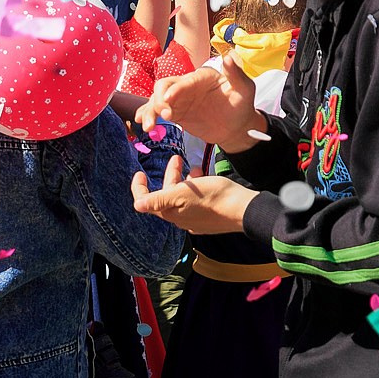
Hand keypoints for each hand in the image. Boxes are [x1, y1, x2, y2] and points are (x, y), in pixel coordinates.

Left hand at [131, 155, 256, 233]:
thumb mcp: (183, 193)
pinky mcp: (208, 218)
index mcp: (171, 212)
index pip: (146, 202)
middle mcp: (180, 218)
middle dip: (169, 176)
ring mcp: (195, 219)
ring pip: (182, 197)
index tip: (140, 173)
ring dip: (184, 180)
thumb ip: (158, 199)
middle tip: (176, 158)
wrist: (242, 210)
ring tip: (194, 167)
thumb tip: (136, 206)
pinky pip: (196, 202)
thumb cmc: (212, 197)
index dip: (139, 188)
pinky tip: (204, 180)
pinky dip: (196, 189)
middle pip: (166, 196)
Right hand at [137, 53, 262, 151]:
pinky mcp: (176, 112)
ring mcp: (179, 98)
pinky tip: (142, 122)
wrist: (237, 127)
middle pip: (164, 86)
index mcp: (202, 76)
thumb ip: (236, 74)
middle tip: (165, 116)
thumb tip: (229, 57)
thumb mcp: (244, 89)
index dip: (174, 90)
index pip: (183, 80)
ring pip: (157, 99)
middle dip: (159, 100)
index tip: (169, 103)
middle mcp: (187, 84)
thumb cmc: (242, 105)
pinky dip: (148, 114)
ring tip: (149, 127)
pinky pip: (157, 111)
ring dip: (150, 110)